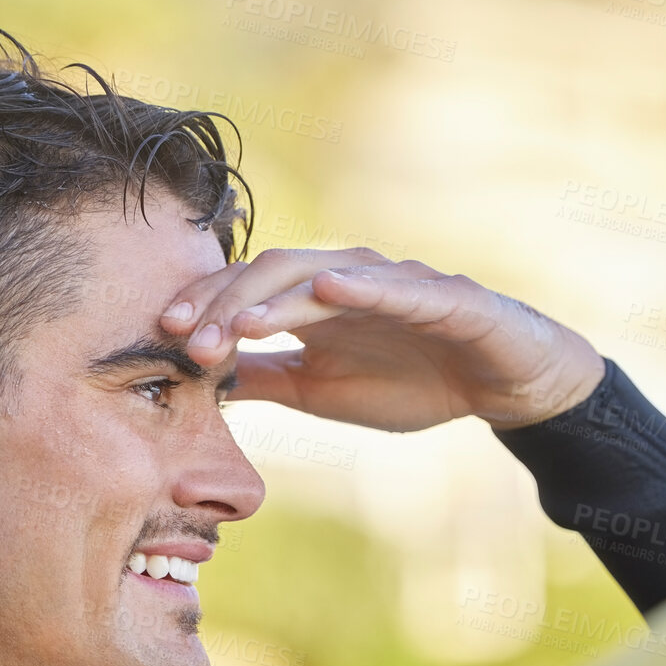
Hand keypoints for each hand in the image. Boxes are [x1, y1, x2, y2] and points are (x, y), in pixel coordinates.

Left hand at [159, 248, 604, 431]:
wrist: (502, 383)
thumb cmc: (413, 378)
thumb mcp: (322, 390)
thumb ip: (268, 379)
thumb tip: (205, 383)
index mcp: (315, 302)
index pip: (248, 293)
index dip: (206, 307)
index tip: (164, 335)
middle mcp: (347, 281)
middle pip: (273, 275)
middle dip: (226, 304)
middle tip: (187, 337)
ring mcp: (395, 283)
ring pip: (324, 276)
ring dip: (277, 298)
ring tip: (239, 324)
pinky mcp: (444, 296)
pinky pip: (399, 287)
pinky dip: (361, 286)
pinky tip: (328, 290)